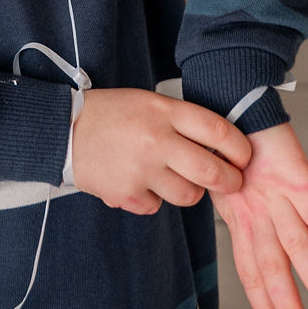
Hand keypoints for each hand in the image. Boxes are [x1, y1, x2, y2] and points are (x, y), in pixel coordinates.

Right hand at [72, 89, 251, 214]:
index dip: (240, 149)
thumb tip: (222, 148)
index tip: (244, 157)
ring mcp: (141, 170)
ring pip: (189, 195)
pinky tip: (138, 181)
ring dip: (189, 191)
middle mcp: (156, 140)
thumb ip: (182, 122)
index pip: (219, 132)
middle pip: (212, 171)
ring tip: (174, 177)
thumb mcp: (149, 102)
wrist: (63, 129)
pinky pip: (157, 206)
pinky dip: (153, 198)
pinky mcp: (127, 194)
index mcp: (164, 111)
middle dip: (230, 181)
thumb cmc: (111, 114)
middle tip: (231, 181)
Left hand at [212, 122, 307, 308]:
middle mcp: (256, 213)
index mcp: (239, 218)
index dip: (265, 306)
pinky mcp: (297, 177)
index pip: (251, 272)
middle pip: (273, 268)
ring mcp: (277, 196)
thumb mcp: (227, 186)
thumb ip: (245, 218)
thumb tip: (259, 249)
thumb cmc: (231, 145)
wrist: (232, 98)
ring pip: (297, 247)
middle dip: (287, 307)